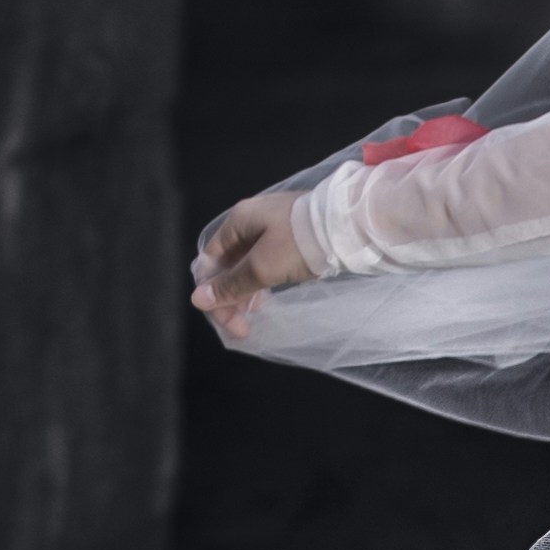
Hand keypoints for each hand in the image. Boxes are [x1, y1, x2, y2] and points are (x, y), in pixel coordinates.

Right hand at [189, 187, 312, 344]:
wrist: (351, 226)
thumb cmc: (301, 244)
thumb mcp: (262, 267)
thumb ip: (231, 285)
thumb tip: (198, 299)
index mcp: (238, 221)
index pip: (210, 260)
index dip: (211, 292)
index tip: (226, 321)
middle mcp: (252, 220)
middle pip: (228, 263)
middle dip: (230, 297)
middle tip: (242, 328)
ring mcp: (274, 226)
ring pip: (248, 264)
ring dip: (246, 292)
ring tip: (255, 315)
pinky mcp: (293, 236)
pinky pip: (267, 261)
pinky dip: (263, 281)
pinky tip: (267, 297)